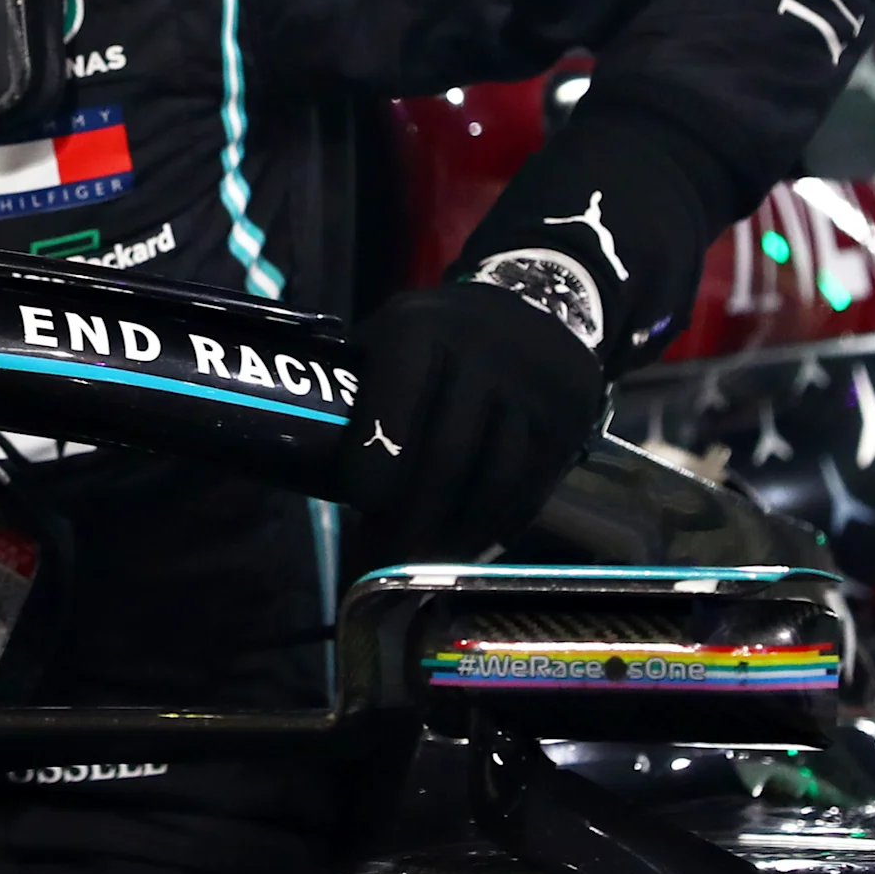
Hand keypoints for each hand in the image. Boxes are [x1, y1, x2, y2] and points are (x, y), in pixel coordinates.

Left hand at [340, 282, 607, 560]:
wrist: (535, 307)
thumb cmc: (439, 335)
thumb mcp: (391, 335)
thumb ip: (358, 385)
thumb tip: (307, 461)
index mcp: (419, 329)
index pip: (394, 400)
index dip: (375, 457)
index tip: (360, 502)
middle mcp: (482, 354)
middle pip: (447, 455)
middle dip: (412, 517)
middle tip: (386, 560)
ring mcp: (532, 390)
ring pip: (494, 480)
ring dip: (457, 535)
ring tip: (426, 566)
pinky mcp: (567, 423)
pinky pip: (530, 490)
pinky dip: (497, 526)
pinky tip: (469, 547)